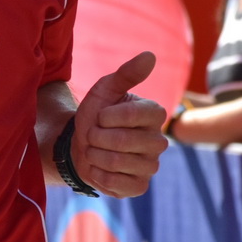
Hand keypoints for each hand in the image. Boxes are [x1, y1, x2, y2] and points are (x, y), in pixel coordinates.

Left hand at [71, 52, 168, 197]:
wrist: (82, 146)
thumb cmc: (97, 115)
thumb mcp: (106, 90)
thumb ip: (127, 74)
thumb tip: (150, 55)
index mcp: (155, 114)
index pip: (134, 115)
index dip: (108, 116)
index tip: (100, 116)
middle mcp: (159, 141)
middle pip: (123, 141)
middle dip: (97, 137)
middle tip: (94, 135)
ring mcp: (151, 166)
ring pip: (117, 162)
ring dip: (95, 156)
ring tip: (95, 150)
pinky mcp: (140, 186)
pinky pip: (117, 183)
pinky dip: (99, 175)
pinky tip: (98, 168)